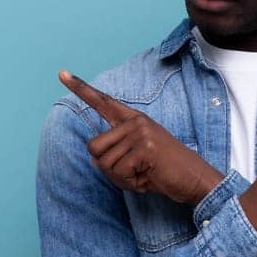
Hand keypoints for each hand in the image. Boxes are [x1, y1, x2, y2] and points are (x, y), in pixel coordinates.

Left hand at [58, 70, 222, 204]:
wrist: (195, 179)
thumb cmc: (164, 172)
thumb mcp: (135, 160)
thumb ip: (114, 155)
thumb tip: (94, 159)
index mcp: (133, 120)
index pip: (102, 101)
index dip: (80, 88)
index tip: (61, 73)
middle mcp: (135, 122)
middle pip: (93, 147)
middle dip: (107, 168)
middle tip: (132, 172)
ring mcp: (140, 133)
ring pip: (104, 163)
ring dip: (120, 178)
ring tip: (143, 175)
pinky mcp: (144, 148)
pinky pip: (119, 171)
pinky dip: (130, 182)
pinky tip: (147, 178)